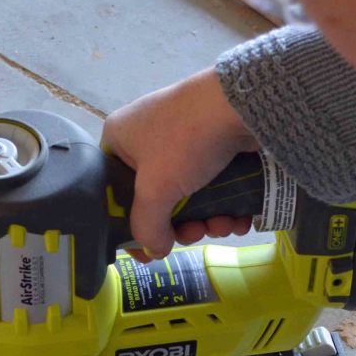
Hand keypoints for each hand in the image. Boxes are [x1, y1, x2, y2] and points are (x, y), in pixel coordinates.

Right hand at [102, 67, 257, 259]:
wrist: (241, 104)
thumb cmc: (184, 142)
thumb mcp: (155, 190)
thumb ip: (146, 226)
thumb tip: (154, 250)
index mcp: (120, 140)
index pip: (113, 191)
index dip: (129, 225)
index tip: (148, 249)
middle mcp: (147, 138)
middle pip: (156, 200)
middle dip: (179, 225)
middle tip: (194, 233)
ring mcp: (183, 141)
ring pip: (188, 198)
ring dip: (205, 221)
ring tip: (221, 225)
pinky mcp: (214, 146)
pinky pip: (211, 187)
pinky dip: (223, 208)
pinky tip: (237, 219)